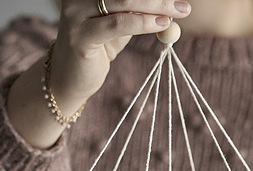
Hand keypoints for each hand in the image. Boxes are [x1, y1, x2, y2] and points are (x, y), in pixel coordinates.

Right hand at [51, 0, 191, 112]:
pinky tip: (162, 24)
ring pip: (124, 2)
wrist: (68, 80)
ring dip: (156, 6)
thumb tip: (171, 3)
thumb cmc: (96, 49)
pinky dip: (143, 23)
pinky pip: (118, 25)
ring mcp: (76, 14)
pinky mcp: (80, 37)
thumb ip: (136, 11)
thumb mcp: (118, 25)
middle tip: (184, 4)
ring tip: (179, 12)